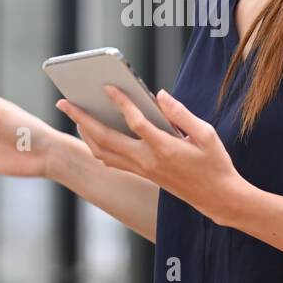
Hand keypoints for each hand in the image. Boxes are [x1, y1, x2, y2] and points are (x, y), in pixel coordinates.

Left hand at [56, 86, 247, 226]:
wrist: (217, 196)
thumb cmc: (214, 162)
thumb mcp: (206, 134)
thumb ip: (181, 113)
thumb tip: (160, 94)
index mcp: (165, 148)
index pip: (136, 122)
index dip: (121, 103)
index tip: (108, 87)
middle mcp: (147, 160)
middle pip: (106, 139)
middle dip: (82, 119)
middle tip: (64, 102)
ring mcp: (142, 169)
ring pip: (103, 152)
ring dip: (85, 133)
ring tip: (75, 115)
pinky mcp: (141, 174)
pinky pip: (111, 160)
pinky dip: (96, 146)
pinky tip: (93, 133)